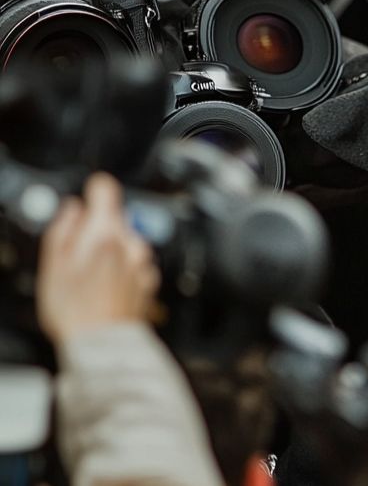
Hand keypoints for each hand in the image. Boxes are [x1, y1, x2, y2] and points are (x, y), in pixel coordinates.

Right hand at [36, 173, 157, 345]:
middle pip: (116, 219)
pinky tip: (105, 287)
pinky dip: (122, 270)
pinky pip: (134, 264)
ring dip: (111, 252)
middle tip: (78, 254)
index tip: (87, 196)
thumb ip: (63, 228)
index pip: (107, 189)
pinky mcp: (148, 280)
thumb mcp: (53, 265)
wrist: (102, 344)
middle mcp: (131, 243)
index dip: (94, 190)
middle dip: (98, 230)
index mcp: (105, 233)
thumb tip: (72, 209)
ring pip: (126, 243)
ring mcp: (143, 262)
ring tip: (90, 277)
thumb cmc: (74, 309)